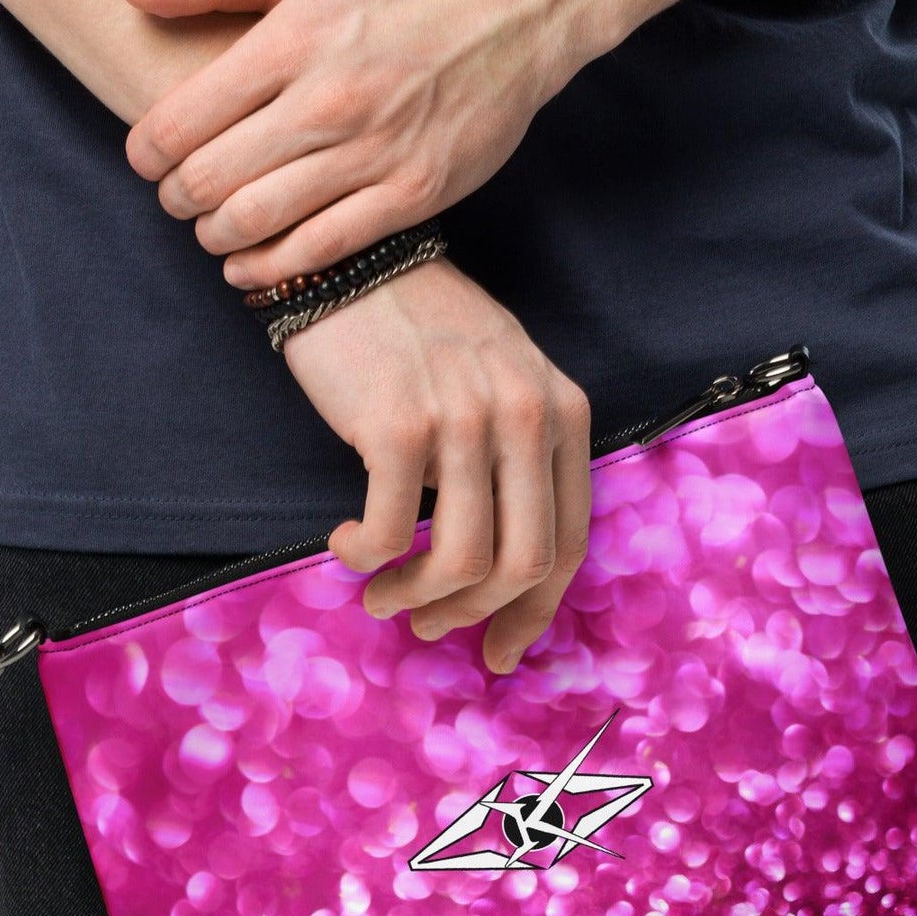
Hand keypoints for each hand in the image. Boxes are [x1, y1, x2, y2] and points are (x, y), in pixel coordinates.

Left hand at [119, 0, 587, 286]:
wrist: (512, 15)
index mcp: (293, 41)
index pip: (183, 120)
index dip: (146, 152)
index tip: (147, 159)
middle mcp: (328, 100)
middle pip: (211, 178)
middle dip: (176, 199)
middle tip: (176, 199)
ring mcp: (373, 152)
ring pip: (258, 220)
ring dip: (216, 237)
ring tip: (210, 230)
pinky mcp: (412, 195)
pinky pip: (321, 250)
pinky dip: (271, 269)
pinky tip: (249, 267)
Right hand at [285, 258, 589, 672]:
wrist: (351, 263)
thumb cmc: (418, 336)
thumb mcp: (499, 384)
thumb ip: (516, 461)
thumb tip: (498, 571)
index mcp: (561, 411)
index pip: (570, 541)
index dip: (534, 612)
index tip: (498, 652)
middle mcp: (525, 415)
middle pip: (522, 564)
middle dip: (472, 614)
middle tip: (427, 624)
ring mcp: (465, 420)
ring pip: (462, 560)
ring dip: (414, 597)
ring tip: (381, 595)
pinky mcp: (398, 426)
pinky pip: (390, 532)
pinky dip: (364, 557)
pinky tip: (346, 544)